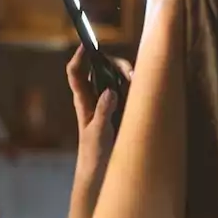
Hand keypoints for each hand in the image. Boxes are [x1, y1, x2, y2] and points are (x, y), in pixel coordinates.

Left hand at [67, 46, 132, 178]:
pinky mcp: (120, 109)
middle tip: (129, 72)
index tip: (87, 44)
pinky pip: (125, 90)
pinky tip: (142, 89)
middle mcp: (93, 97)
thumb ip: (104, 111)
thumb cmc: (94, 154)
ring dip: (125, 74)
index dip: (79, 56)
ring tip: (137, 80)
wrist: (99, 172)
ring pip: (114, 77)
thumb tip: (111, 91)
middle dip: (113, 64)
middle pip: (99, 69)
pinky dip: (133, 85)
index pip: (75, 73)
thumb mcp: (98, 133)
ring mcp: (107, 102)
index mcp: (83, 101)